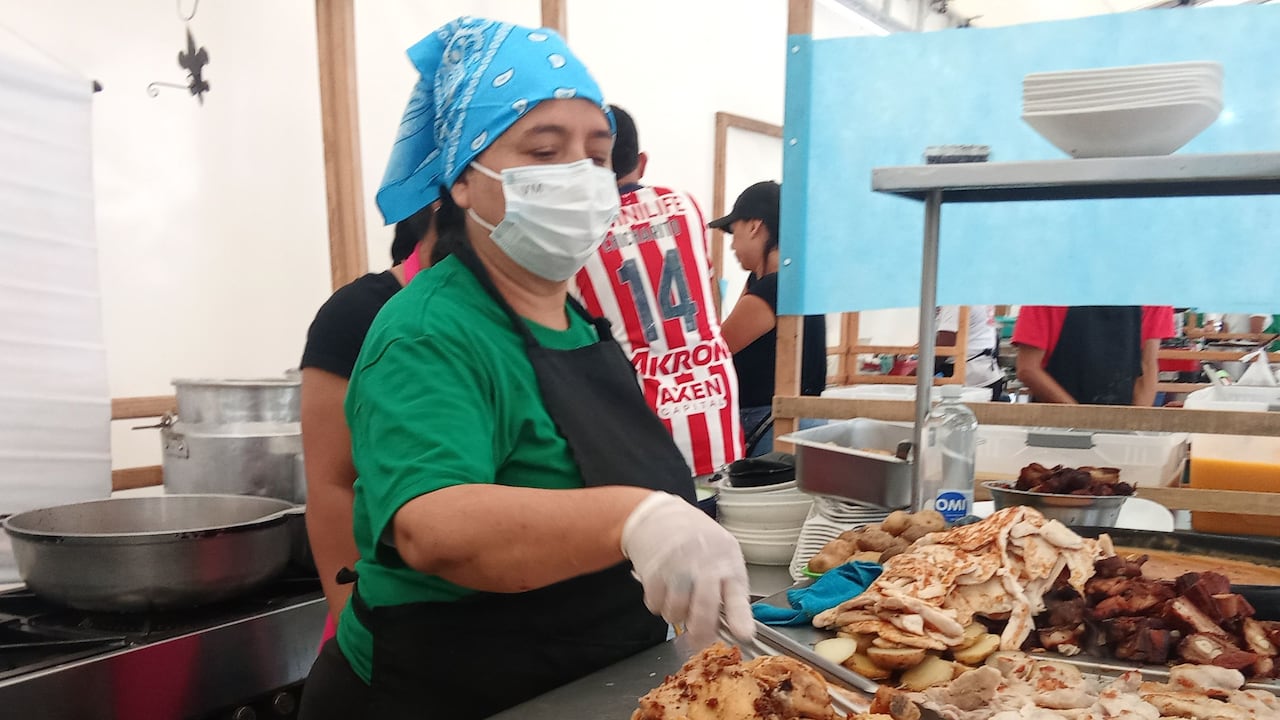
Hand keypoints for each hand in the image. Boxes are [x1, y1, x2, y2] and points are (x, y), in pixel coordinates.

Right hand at [621, 492, 753, 649]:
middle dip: (701, 632)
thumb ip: (728, 586)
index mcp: (727, 563)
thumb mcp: (723, 553)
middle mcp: (703, 564)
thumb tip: (734, 626)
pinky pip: (655, 605)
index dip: (741, 619)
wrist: (660, 516)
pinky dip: (658, 604)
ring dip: (676, 615)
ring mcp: (677, 567)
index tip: (744, 636)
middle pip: (704, 609)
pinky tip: (664, 589)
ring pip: (676, 613)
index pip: (737, 595)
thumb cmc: (696, 538)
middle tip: (698, 640)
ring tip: (679, 601)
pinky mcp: (653, 571)